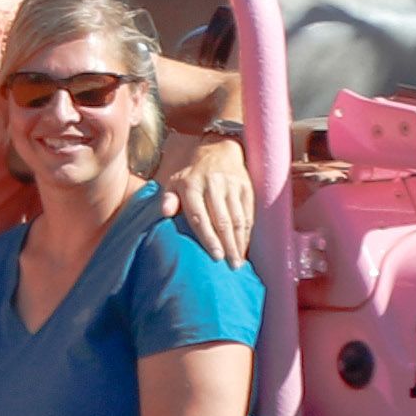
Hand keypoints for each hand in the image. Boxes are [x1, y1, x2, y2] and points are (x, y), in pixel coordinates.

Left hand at [178, 134, 258, 260]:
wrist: (218, 149)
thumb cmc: (192, 174)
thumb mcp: (174, 182)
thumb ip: (168, 198)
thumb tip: (166, 213)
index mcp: (191, 186)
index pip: (200, 216)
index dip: (208, 237)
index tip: (215, 256)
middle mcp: (212, 185)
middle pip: (222, 220)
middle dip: (227, 245)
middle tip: (231, 266)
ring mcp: (231, 186)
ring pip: (238, 218)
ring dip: (240, 242)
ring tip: (239, 262)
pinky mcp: (246, 187)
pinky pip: (248, 213)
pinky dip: (248, 231)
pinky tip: (245, 246)